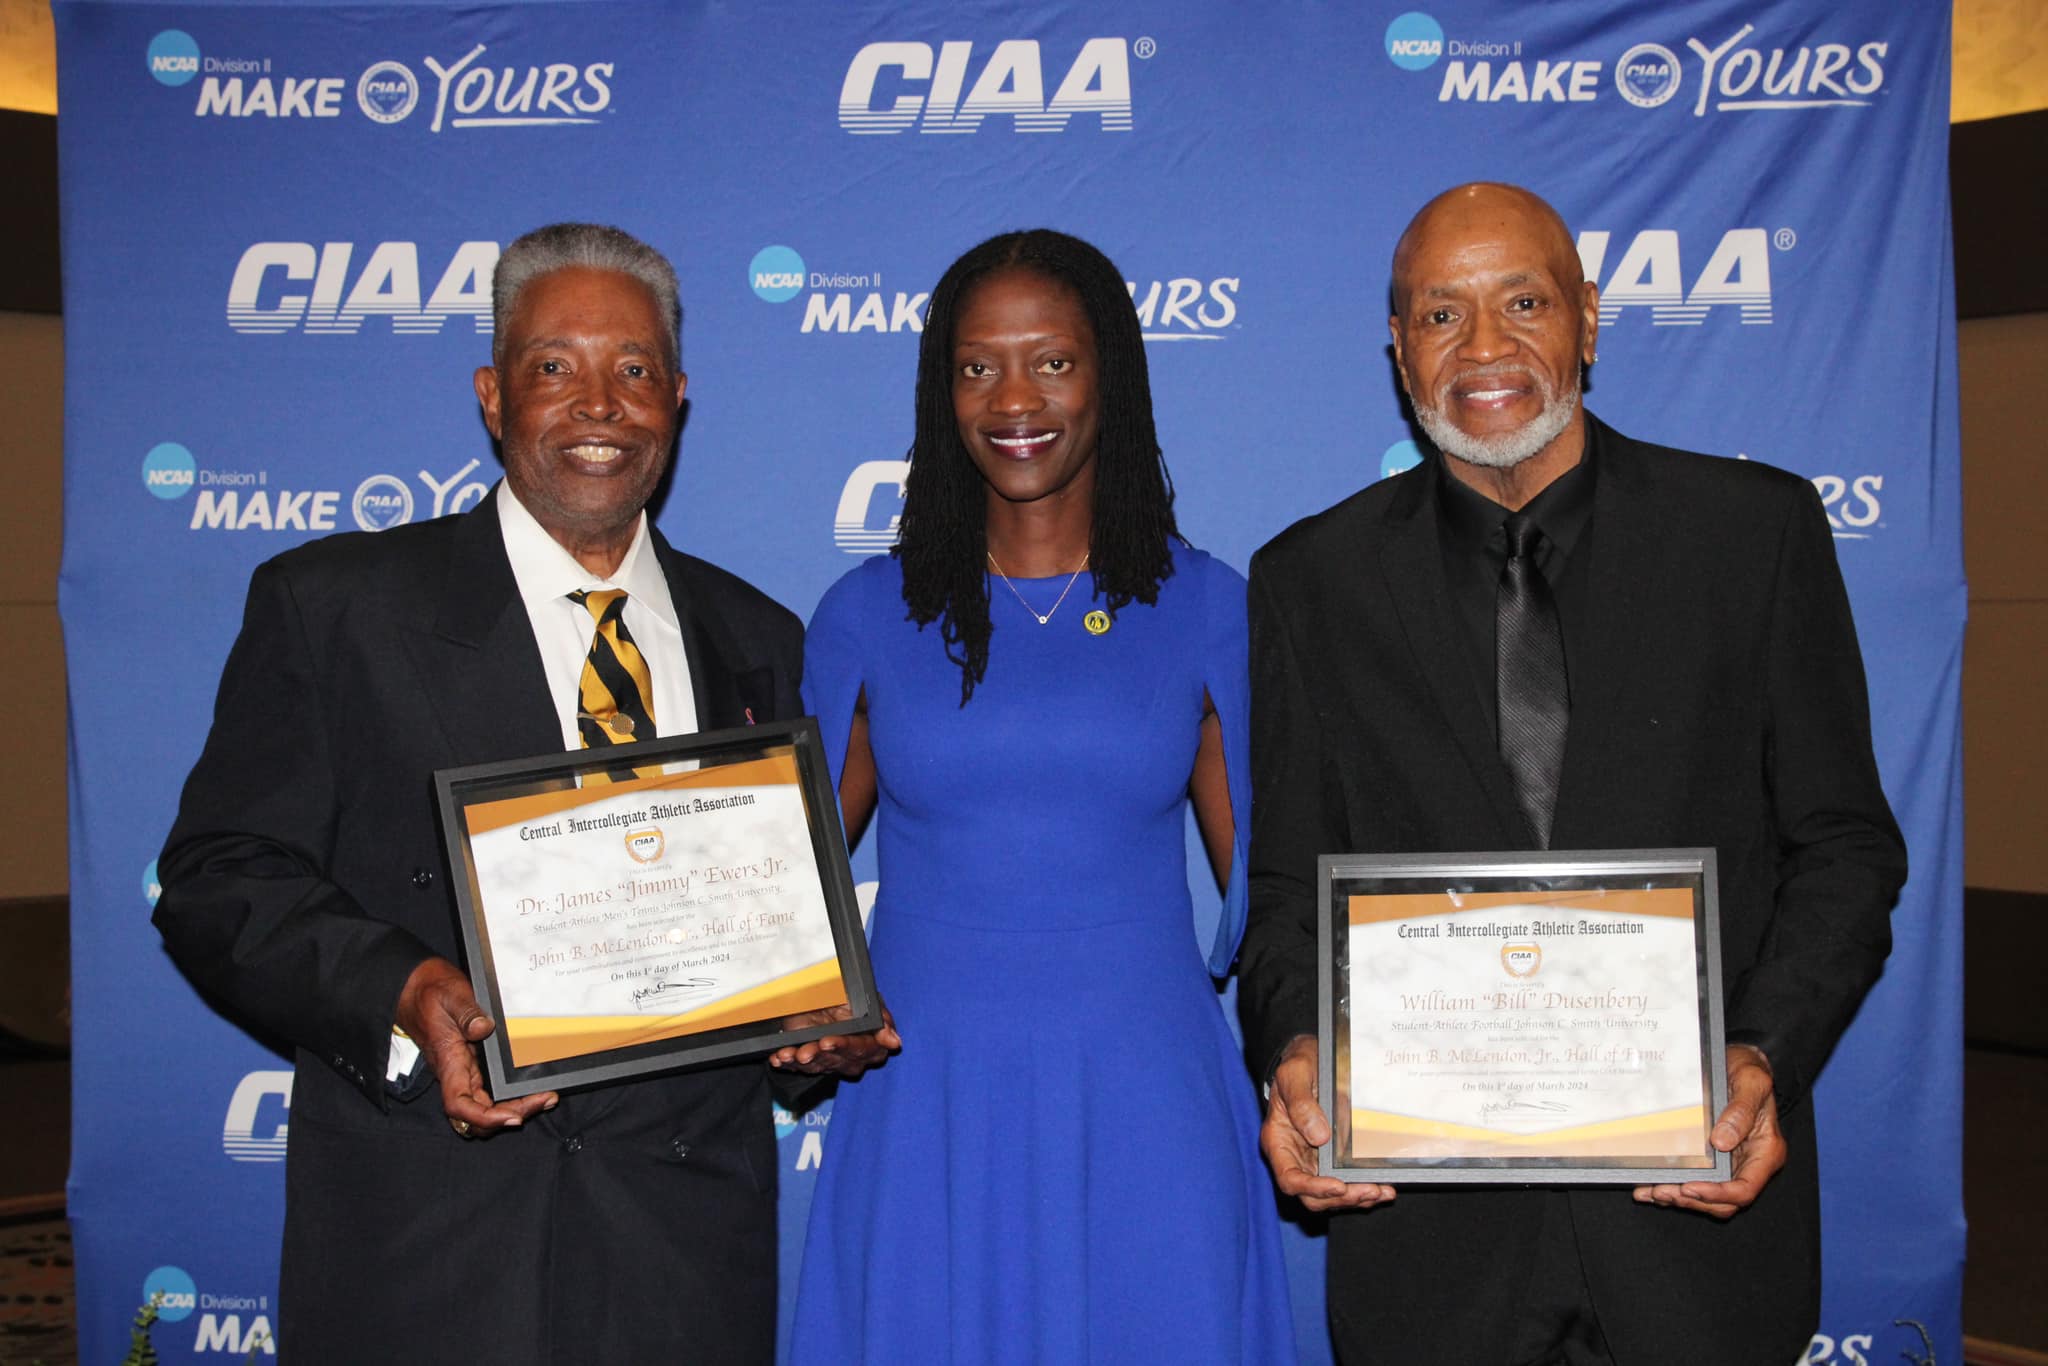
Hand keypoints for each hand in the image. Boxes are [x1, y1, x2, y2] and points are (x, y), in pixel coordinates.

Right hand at [394, 957, 556, 1138]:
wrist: (418, 989)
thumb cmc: (432, 993)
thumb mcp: (450, 995)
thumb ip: (466, 1012)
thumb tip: (484, 1028)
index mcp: (448, 1063)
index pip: (460, 1105)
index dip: (484, 1118)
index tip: (513, 1117)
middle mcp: (456, 1075)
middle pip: (478, 1116)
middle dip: (511, 1115)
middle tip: (545, 1100)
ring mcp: (465, 1073)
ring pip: (485, 1108)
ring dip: (513, 1110)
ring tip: (545, 1098)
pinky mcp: (473, 1066)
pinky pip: (489, 1094)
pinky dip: (510, 1098)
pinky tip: (532, 1090)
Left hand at [769, 1000, 900, 1077]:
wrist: (825, 994)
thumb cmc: (851, 998)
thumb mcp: (868, 1000)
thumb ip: (882, 1020)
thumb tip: (894, 1042)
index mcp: (871, 1043)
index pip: (863, 1049)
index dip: (845, 1047)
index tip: (829, 1041)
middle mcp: (850, 1056)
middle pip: (837, 1060)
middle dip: (820, 1055)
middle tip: (807, 1050)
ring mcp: (829, 1060)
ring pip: (816, 1065)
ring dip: (801, 1060)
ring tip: (789, 1054)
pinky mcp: (809, 1060)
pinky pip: (797, 1066)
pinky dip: (787, 1061)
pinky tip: (779, 1058)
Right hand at [1261, 1036, 1395, 1212]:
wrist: (1310, 1059)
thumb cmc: (1297, 1065)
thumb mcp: (1295, 1074)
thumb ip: (1301, 1104)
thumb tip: (1319, 1137)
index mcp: (1278, 1141)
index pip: (1290, 1178)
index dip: (1313, 1188)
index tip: (1338, 1185)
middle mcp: (1294, 1157)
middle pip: (1312, 1195)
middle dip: (1341, 1197)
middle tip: (1368, 1190)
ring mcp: (1313, 1160)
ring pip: (1331, 1195)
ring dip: (1356, 1198)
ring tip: (1380, 1191)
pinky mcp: (1331, 1159)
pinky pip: (1345, 1182)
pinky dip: (1363, 1189)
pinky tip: (1383, 1187)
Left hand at [1633, 1044, 1784, 1216]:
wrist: (1738, 1061)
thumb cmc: (1749, 1070)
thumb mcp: (1751, 1081)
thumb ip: (1741, 1111)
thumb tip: (1722, 1142)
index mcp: (1765, 1152)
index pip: (1744, 1188)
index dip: (1717, 1194)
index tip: (1691, 1187)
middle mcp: (1748, 1163)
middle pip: (1723, 1201)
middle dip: (1692, 1200)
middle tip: (1662, 1191)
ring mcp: (1730, 1163)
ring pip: (1707, 1196)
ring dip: (1679, 1198)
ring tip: (1652, 1191)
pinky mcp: (1712, 1159)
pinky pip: (1695, 1181)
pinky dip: (1673, 1187)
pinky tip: (1651, 1187)